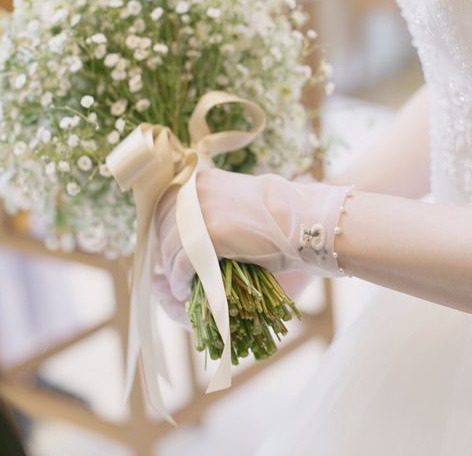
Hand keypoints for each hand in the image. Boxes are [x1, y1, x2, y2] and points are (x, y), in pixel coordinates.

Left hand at [153, 169, 350, 325]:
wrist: (307, 220)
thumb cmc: (283, 213)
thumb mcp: (241, 200)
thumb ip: (214, 208)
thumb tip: (191, 229)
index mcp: (202, 180)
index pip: (167, 207)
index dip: (166, 233)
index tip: (170, 251)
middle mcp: (196, 192)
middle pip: (164, 227)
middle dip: (166, 254)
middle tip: (174, 274)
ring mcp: (201, 212)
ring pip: (170, 248)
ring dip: (172, 272)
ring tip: (179, 289)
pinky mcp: (208, 235)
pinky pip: (181, 264)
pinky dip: (179, 281)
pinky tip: (184, 292)